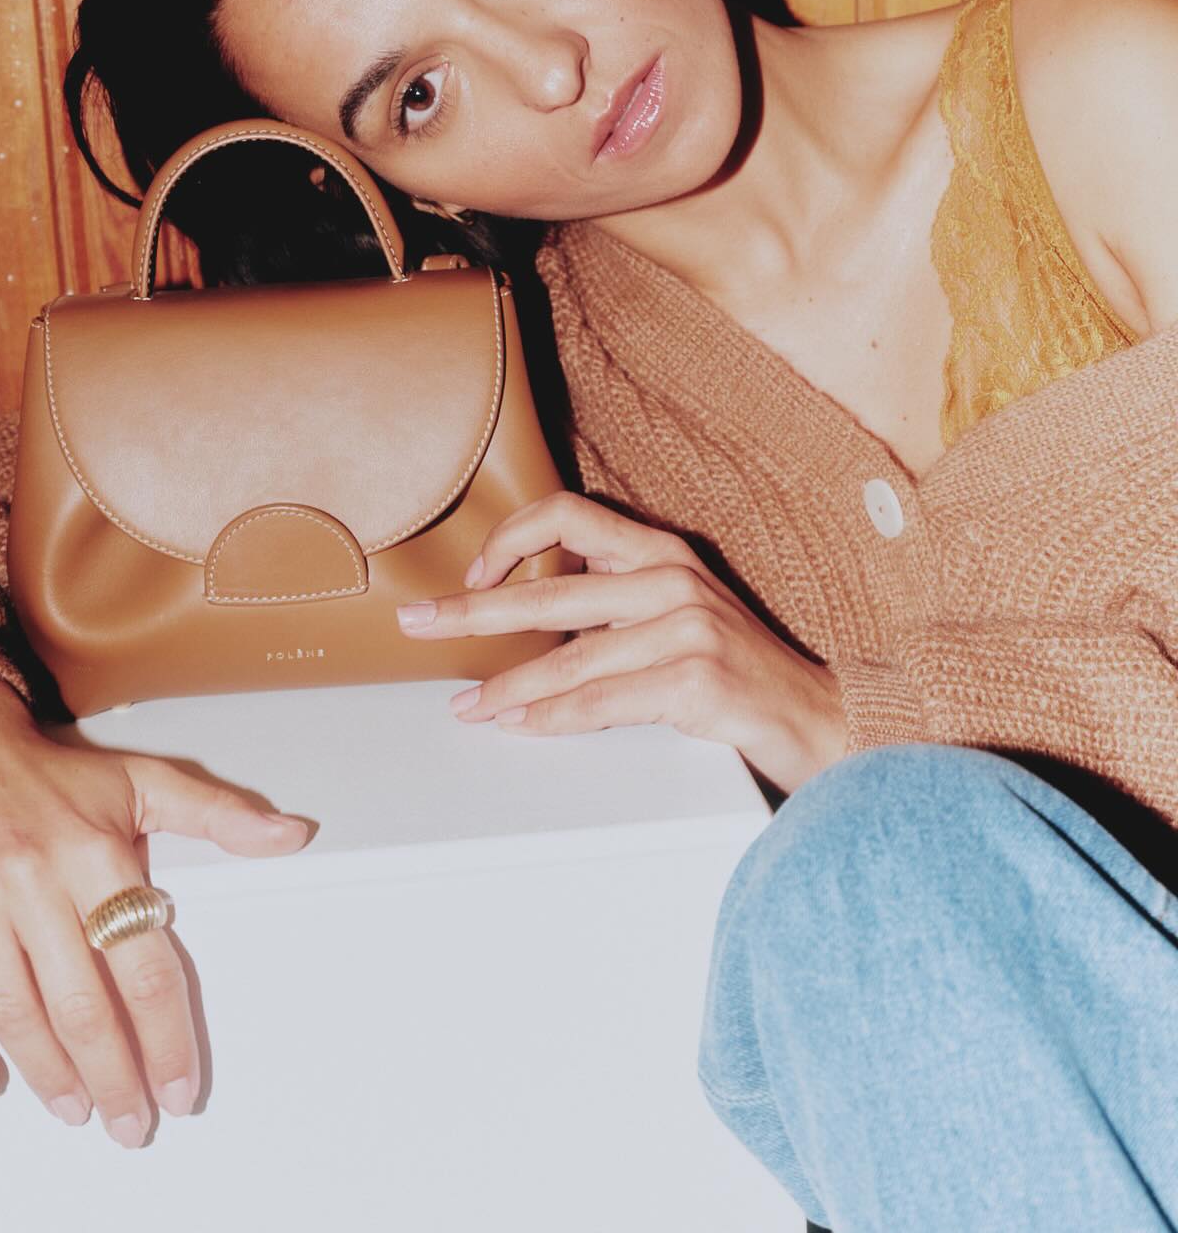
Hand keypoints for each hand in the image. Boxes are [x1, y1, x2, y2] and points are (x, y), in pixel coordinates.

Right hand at [0, 673, 310, 1144]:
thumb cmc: (50, 773)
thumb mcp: (143, 780)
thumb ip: (219, 814)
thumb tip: (293, 834)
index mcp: (93, 848)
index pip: (144, 963)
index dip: (166, 1036)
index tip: (179, 1089)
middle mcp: (30, 872)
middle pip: (80, 1002)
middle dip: (113, 1076)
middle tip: (129, 1123)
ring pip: (10, 1007)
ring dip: (46, 1072)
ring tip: (75, 1108)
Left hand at [397, 492, 847, 794]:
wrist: (820, 718)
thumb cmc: (739, 671)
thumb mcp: (679, 611)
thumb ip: (618, 597)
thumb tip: (532, 604)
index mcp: (662, 552)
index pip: (567, 514)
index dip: (511, 536)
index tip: (473, 571)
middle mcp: (671, 579)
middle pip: (548, 590)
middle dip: (471, 610)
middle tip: (419, 622)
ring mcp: (686, 628)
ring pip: (566, 658)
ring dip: (505, 686)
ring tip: (467, 704)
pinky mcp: (695, 680)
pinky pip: (601, 702)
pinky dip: (553, 719)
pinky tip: (521, 726)